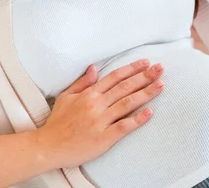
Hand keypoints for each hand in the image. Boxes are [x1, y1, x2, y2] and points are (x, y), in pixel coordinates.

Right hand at [33, 59, 164, 168]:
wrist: (48, 146)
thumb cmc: (57, 123)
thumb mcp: (66, 97)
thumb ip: (82, 82)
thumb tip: (94, 68)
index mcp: (89, 94)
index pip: (114, 77)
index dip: (132, 69)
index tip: (146, 62)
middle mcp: (96, 105)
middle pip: (125, 87)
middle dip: (144, 77)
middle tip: (160, 69)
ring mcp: (100, 121)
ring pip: (127, 103)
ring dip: (146, 93)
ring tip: (161, 85)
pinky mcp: (103, 138)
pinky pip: (123, 126)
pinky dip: (137, 119)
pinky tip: (150, 113)